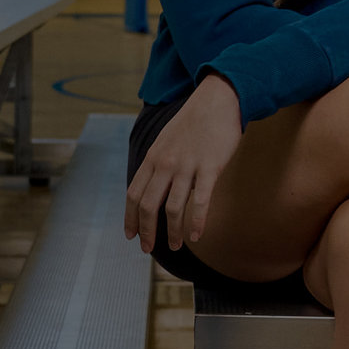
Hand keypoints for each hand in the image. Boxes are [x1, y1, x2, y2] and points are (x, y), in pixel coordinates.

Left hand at [126, 74, 240, 251]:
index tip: (131, 235)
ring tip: (176, 246)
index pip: (134, 194)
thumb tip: (157, 188)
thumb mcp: (167, 140)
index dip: (130, 218)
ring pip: (172, 208)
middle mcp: (165, 163)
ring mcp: (187, 166)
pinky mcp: (210, 167)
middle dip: (146, 231)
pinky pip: (200, 201)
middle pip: (148, 206)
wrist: (218, 99)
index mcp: (153, 157)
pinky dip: (196, 222)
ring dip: (172, 232)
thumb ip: (159, 163)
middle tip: (148, 249)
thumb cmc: (195, 122)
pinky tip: (196, 236)